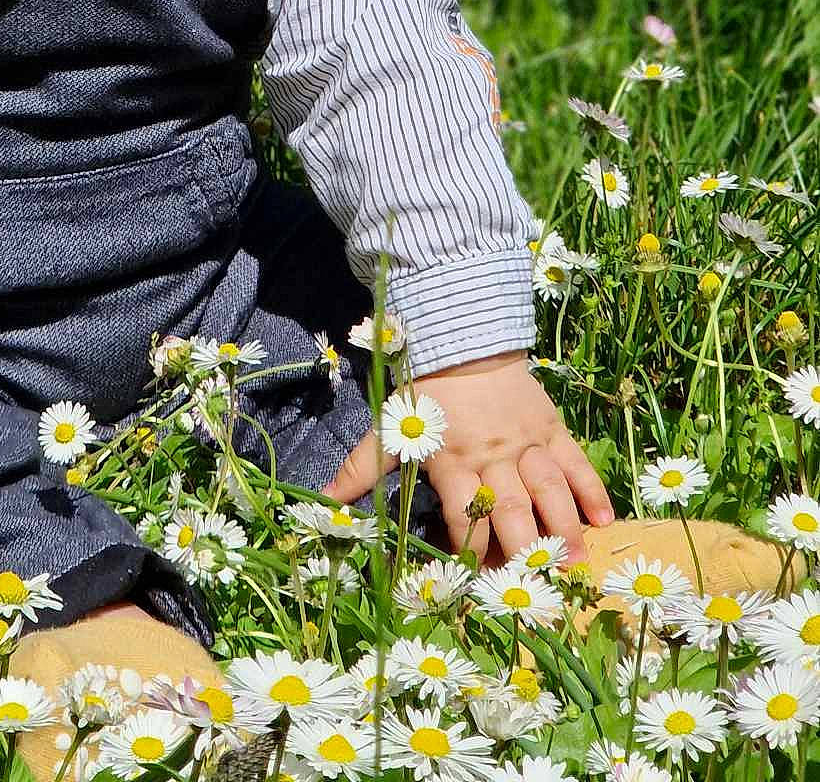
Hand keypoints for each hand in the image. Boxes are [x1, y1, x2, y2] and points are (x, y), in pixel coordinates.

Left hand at [325, 349, 614, 566]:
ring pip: (548, 489)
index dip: (469, 550)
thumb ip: (360, 469)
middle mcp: (491, 456)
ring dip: (564, 528)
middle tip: (539, 588)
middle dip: (524, 550)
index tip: (478, 583)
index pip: (461, 514)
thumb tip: (322, 502)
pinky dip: (591, 488)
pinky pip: (574, 461)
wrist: (462, 340)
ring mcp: (525, 442)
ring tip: (576, 565)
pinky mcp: (551, 427)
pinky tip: (606, 520)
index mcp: (451, 460)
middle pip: (510, 509)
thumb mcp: (388, 428)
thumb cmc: (424, 393)